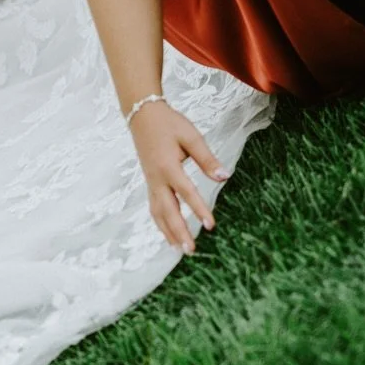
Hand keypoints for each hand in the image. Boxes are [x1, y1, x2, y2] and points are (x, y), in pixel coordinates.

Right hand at [129, 99, 229, 252]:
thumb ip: (207, 158)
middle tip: (192, 250)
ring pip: (158, 213)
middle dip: (179, 231)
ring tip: (181, 250)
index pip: (185, 191)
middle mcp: (156, 178)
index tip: (211, 225)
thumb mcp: (191, 136)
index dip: (198, 208)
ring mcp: (150, 182)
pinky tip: (169, 235)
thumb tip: (224, 177)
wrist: (141, 114)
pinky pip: (154, 208)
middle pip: (167, 210)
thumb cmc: (169, 123)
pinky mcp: (149, 183)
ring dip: (169, 232)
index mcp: (167, 165)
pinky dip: (161, 224)